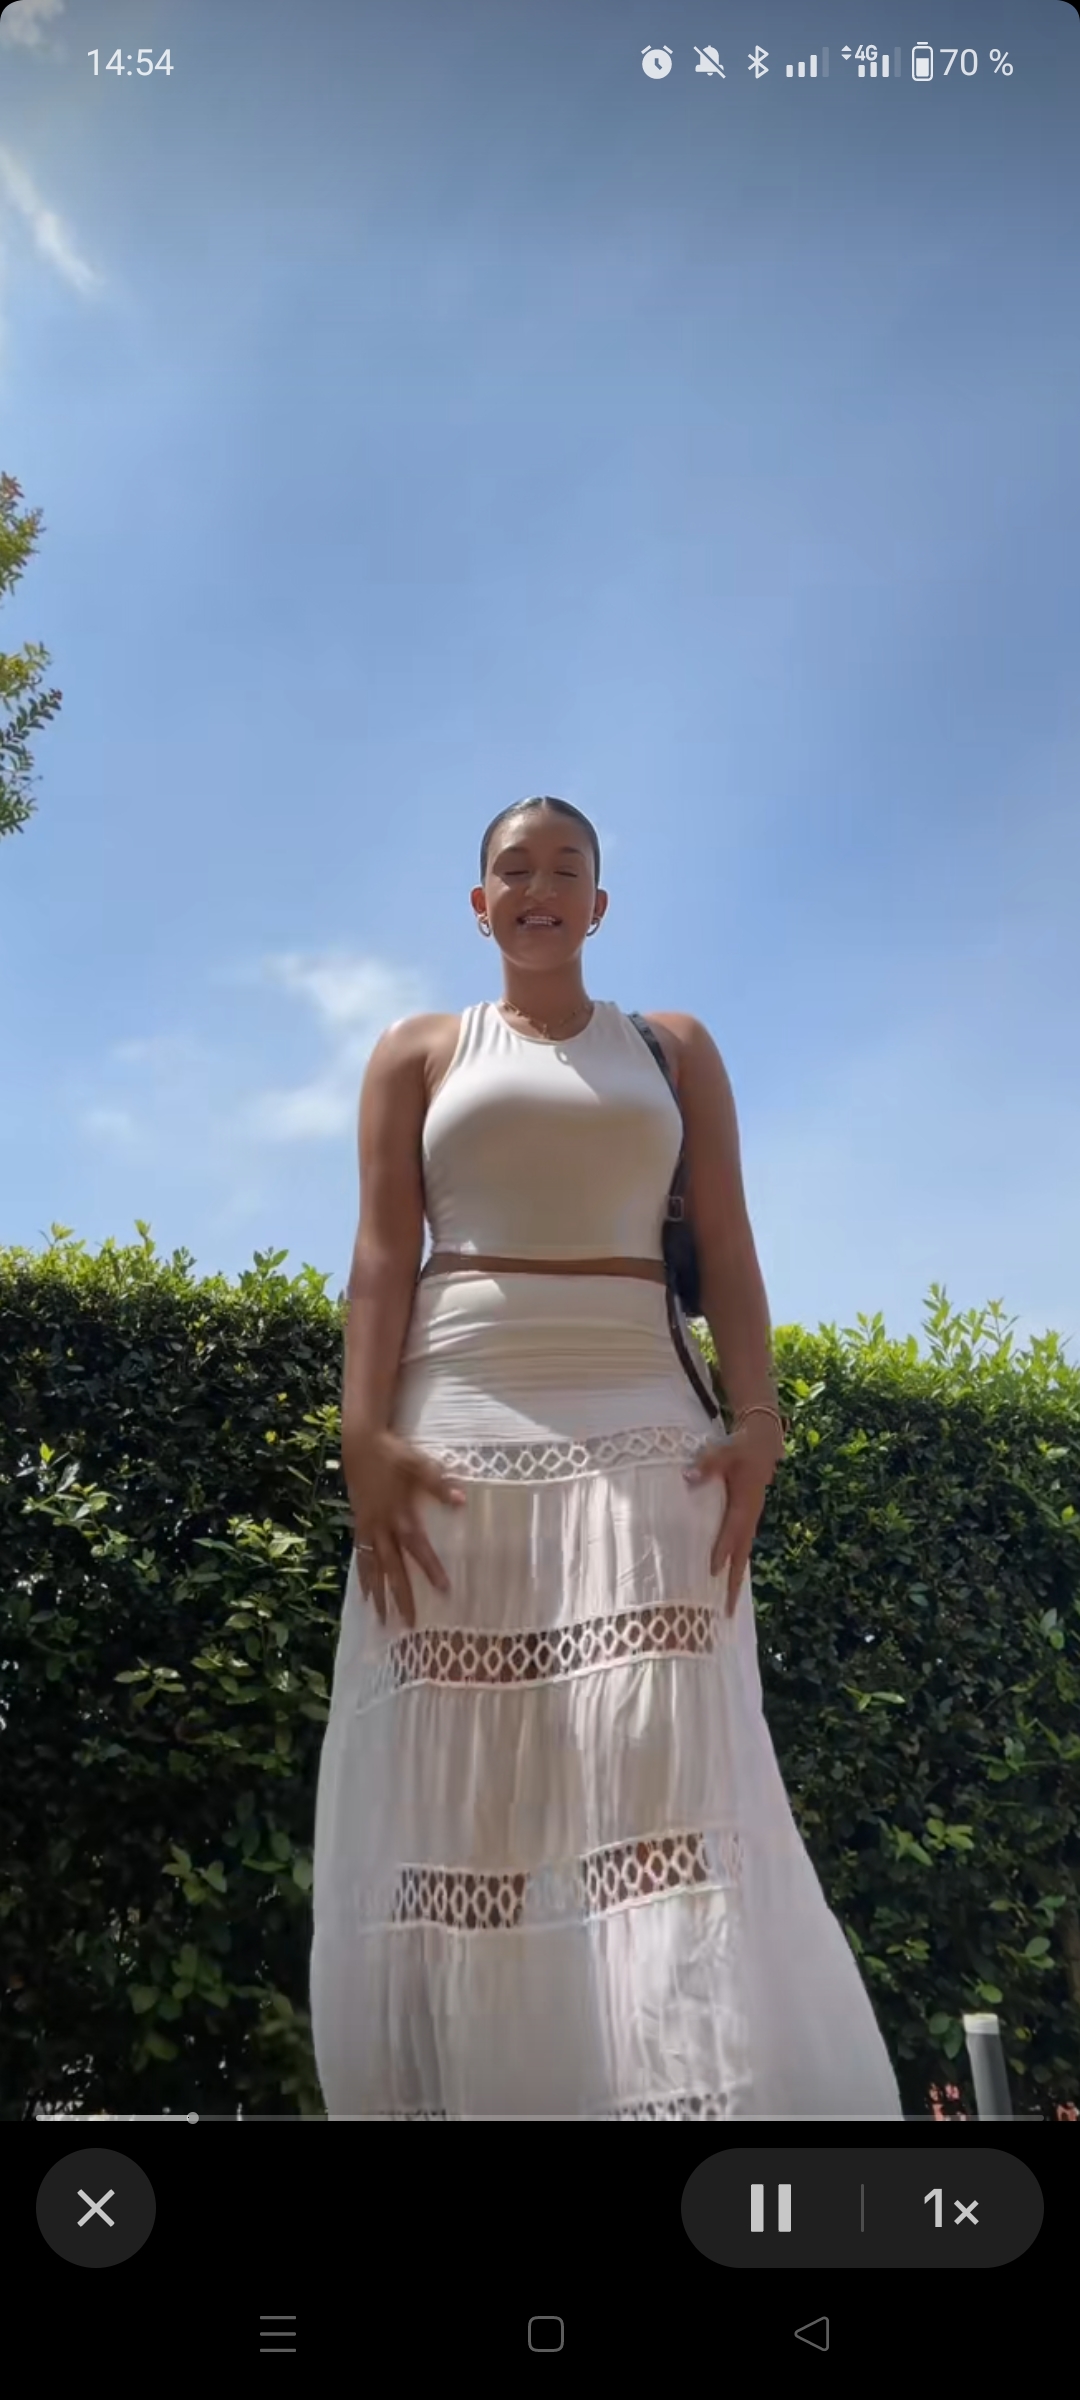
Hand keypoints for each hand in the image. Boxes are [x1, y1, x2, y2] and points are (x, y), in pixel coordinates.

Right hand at [343, 1429, 466, 1628]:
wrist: (360, 1442)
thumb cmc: (393, 1453)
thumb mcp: (419, 1464)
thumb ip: (438, 1484)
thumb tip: (461, 1501)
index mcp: (399, 1513)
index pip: (418, 1548)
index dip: (430, 1568)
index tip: (443, 1590)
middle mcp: (381, 1526)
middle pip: (392, 1567)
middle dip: (400, 1596)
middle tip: (408, 1623)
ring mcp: (367, 1527)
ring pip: (372, 1567)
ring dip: (377, 1594)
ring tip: (381, 1619)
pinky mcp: (359, 1524)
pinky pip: (360, 1556)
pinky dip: (363, 1576)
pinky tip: (365, 1593)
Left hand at [683, 1417, 783, 1615]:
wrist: (764, 1443)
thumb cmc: (742, 1447)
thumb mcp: (724, 1450)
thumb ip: (707, 1464)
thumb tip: (688, 1477)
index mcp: (745, 1503)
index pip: (732, 1530)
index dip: (723, 1550)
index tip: (712, 1571)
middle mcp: (750, 1516)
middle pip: (742, 1554)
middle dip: (734, 1583)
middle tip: (727, 1611)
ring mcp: (750, 1519)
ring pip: (743, 1553)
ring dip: (736, 1578)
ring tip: (727, 1606)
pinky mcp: (746, 1518)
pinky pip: (741, 1546)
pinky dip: (735, 1564)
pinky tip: (726, 1579)